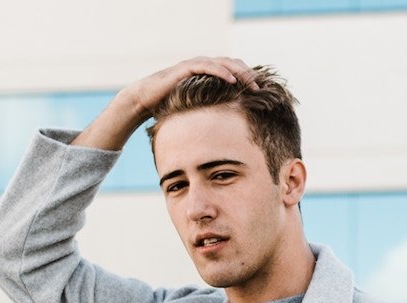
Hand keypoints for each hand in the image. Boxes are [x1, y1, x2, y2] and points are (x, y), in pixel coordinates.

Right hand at [125, 55, 261, 117]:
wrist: (144, 100)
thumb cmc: (168, 107)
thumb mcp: (194, 111)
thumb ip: (208, 115)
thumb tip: (223, 136)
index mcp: (207, 74)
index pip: (233, 71)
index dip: (248, 79)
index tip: (262, 91)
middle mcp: (203, 66)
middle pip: (233, 64)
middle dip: (249, 74)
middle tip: (262, 87)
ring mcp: (195, 65)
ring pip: (224, 63)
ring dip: (240, 72)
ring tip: (252, 83)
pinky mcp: (185, 68)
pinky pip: (208, 67)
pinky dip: (221, 72)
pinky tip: (233, 81)